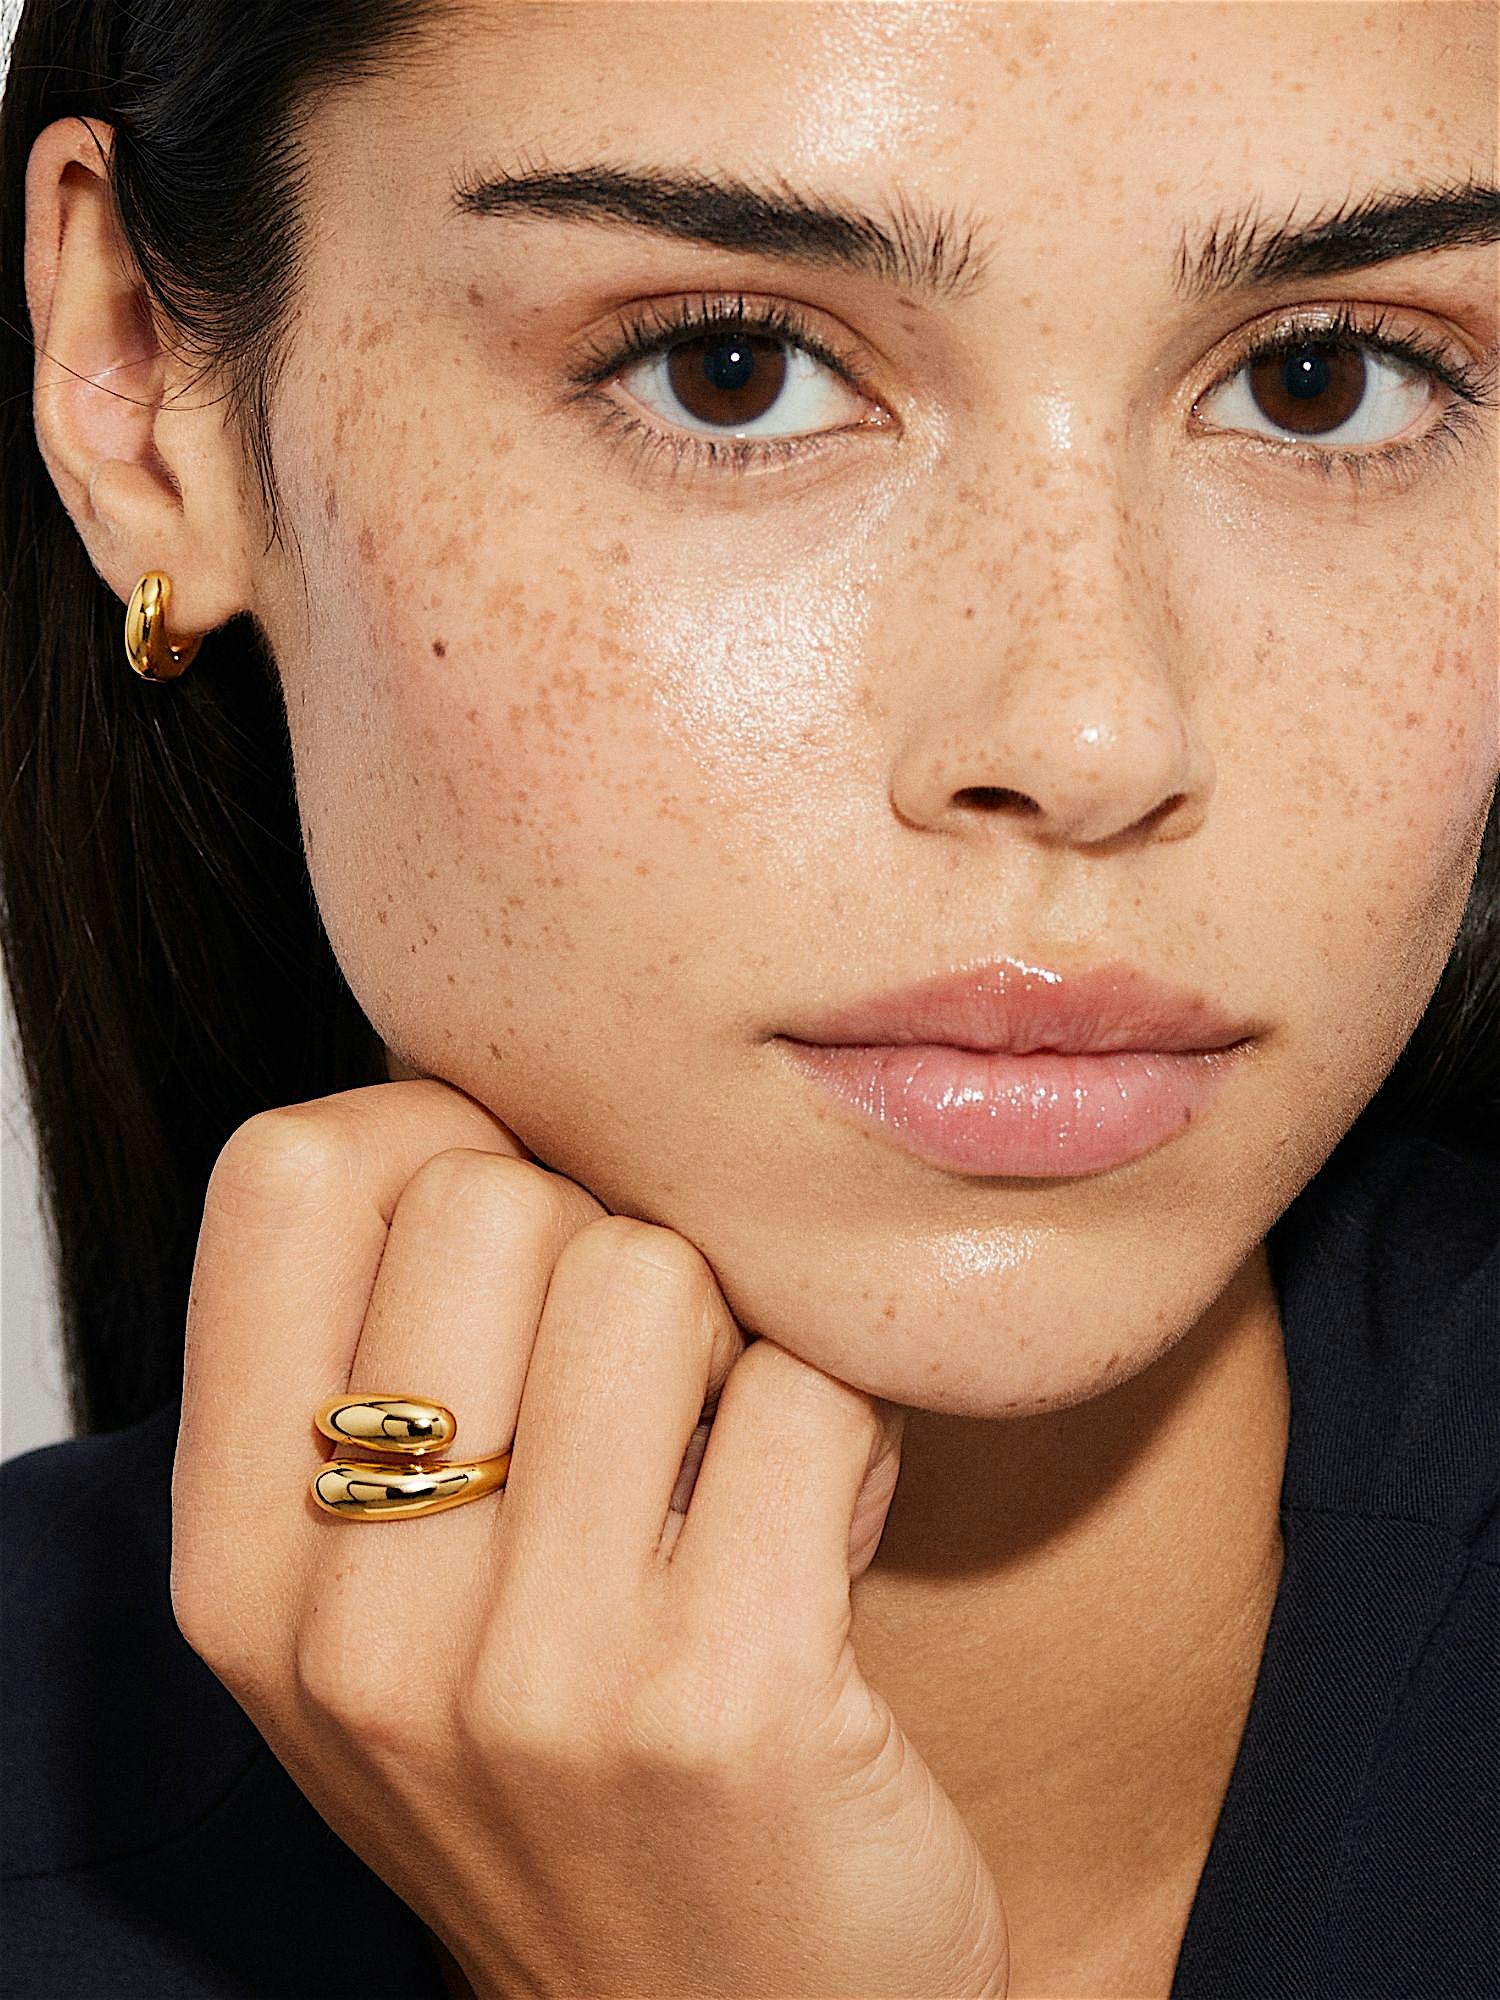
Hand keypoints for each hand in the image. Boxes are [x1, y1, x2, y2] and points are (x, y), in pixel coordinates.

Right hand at [171, 1078, 1008, 1998]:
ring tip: (729, 1468)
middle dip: (605, 1243)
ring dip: (733, 1339)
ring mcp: (532, 1676)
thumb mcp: (390, 1605)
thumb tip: (478, 1107)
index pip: (285, 1177)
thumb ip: (388, 1375)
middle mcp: (351, 1624)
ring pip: (652, 1270)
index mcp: (241, 1567)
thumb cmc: (571, 1777)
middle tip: (647, 1381)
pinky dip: (846, 1428)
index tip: (524, 1217)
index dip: (432, 1134)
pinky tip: (814, 1535)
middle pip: (488, 1193)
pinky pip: (808, 1388)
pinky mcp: (724, 1702)